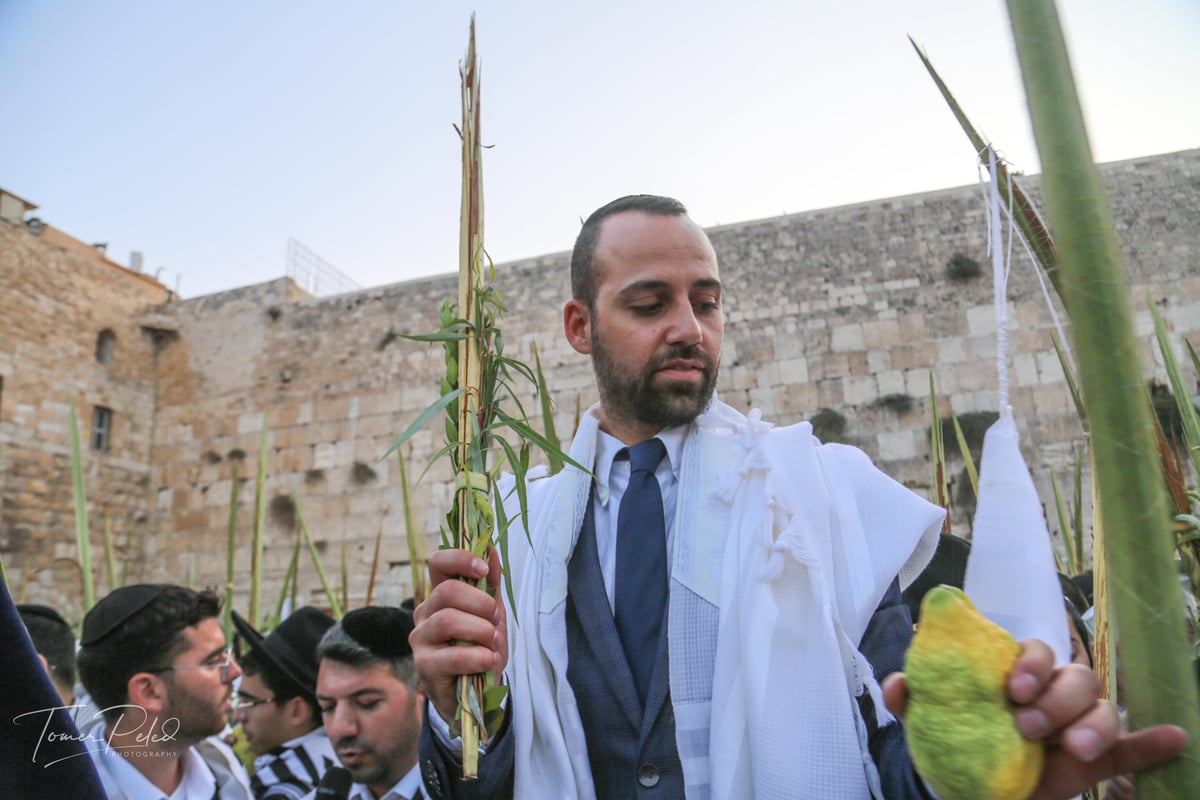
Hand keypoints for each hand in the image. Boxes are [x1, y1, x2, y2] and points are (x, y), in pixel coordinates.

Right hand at [409, 548, 507, 723]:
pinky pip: (452, 655)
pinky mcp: (423, 665)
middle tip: (496, 619)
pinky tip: (489, 661)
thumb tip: (491, 548)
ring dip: (481, 631)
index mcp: (441, 594)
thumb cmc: (481, 648)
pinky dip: (478, 657)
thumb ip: (490, 584)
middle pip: (447, 590)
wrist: (476, 693)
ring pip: (448, 620)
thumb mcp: (492, 614)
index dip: (460, 559)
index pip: (438, 562)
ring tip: (494, 644)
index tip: (482, 568)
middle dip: (481, 603)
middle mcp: (425, 612)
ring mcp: (421, 638)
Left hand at [882, 638, 1186, 799]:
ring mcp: (1078, 725)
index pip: (1036, 652)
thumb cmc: (958, 738)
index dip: (1030, 664)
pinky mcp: (1096, 760)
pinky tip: (1173, 738)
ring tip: (1076, 747)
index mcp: (1018, 673)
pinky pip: (1131, 748)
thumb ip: (912, 698)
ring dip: (1093, 722)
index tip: (1010, 687)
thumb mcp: (929, 719)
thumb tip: (895, 685)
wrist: (972, 788)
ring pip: (1101, 707)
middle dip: (1056, 696)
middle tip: (1028, 723)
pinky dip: (1152, 743)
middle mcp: (1054, 692)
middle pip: (1075, 675)